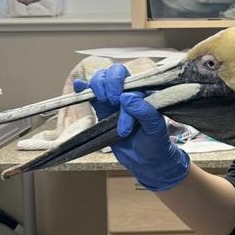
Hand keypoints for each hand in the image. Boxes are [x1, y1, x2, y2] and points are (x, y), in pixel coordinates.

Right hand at [74, 64, 189, 191]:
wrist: (145, 161)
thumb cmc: (155, 143)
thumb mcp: (155, 129)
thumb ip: (145, 112)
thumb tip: (126, 96)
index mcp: (145, 94)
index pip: (131, 79)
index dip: (121, 86)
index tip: (119, 101)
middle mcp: (129, 94)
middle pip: (114, 73)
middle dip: (108, 83)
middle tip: (111, 101)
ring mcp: (114, 101)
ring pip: (102, 80)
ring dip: (97, 86)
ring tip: (101, 100)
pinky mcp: (103, 110)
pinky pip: (92, 96)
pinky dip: (83, 89)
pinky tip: (78, 86)